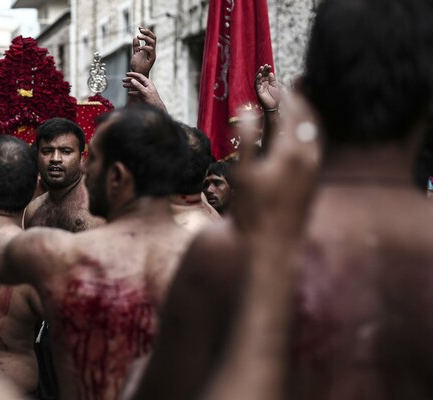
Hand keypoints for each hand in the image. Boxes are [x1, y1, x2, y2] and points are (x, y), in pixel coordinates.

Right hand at [123, 72, 166, 111]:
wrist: (156, 108)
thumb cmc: (153, 100)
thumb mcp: (145, 92)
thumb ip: (138, 86)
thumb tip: (132, 80)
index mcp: (148, 82)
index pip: (139, 76)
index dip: (133, 74)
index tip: (126, 74)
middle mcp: (146, 85)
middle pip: (137, 81)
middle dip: (130, 80)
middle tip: (123, 80)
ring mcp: (145, 90)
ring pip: (136, 86)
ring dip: (130, 86)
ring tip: (124, 86)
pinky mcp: (143, 95)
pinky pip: (137, 92)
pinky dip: (132, 92)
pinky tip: (129, 93)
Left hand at [130, 27, 155, 76]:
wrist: (137, 74)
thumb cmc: (137, 65)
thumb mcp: (135, 53)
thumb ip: (136, 46)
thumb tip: (135, 38)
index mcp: (149, 48)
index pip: (150, 37)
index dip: (146, 31)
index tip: (139, 28)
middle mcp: (152, 50)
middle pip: (153, 37)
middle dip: (147, 32)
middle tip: (140, 30)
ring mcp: (152, 54)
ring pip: (153, 42)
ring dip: (146, 37)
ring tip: (138, 37)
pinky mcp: (152, 58)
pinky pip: (151, 50)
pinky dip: (145, 47)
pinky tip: (139, 48)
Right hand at [233, 91, 319, 243]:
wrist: (274, 245)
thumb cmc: (254, 212)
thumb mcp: (243, 174)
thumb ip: (247, 139)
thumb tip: (248, 109)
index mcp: (291, 152)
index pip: (290, 112)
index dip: (281, 95)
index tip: (272, 84)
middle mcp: (309, 157)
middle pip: (308, 118)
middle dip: (297, 99)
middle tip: (288, 87)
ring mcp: (315, 169)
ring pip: (315, 132)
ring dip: (306, 114)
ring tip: (297, 103)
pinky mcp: (315, 180)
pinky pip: (316, 145)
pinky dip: (309, 131)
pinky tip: (300, 135)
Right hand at [254, 64, 280, 110]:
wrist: (273, 106)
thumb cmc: (275, 97)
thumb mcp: (276, 87)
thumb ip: (273, 80)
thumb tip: (270, 73)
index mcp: (267, 83)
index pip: (266, 74)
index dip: (267, 70)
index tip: (269, 65)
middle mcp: (263, 84)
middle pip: (262, 75)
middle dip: (263, 70)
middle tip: (265, 65)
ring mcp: (260, 87)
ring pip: (258, 78)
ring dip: (259, 73)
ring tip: (261, 68)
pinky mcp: (258, 91)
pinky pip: (256, 84)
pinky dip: (257, 79)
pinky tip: (260, 75)